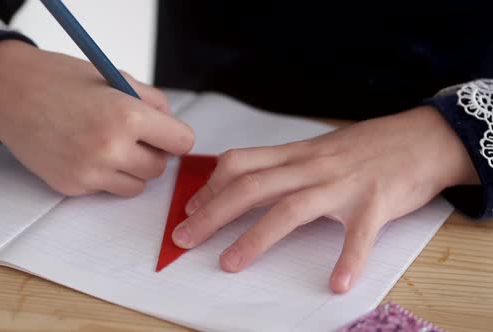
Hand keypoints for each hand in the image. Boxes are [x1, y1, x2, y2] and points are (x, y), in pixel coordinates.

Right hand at [0, 40, 193, 195]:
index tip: (166, 132)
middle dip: (153, 153)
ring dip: (132, 169)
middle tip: (134, 136)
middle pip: (160, 168)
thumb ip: (152, 102)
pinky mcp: (72, 188)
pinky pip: (107, 190)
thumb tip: (171, 125)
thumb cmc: (62, 80)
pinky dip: (105, 176)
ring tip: (111, 145)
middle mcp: (111, 149)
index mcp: (127, 116)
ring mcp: (90, 173)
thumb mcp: (116, 78)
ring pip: (137, 186)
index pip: (182, 142)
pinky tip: (85, 152)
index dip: (175, 135)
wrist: (9, 93)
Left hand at [172, 106, 477, 292]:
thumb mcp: (318, 150)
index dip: (210, 187)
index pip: (241, 163)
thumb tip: (247, 181)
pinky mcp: (377, 202)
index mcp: (297, 153)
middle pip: (253, 186)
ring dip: (256, 238)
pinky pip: (359, 234)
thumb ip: (284, 165)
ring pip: (291, 208)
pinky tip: (337, 283)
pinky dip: (348, 259)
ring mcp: (344, 184)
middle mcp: (312, 166)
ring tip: (230, 265)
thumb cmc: (367, 147)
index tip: (189, 210)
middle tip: (184, 240)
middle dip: (213, 213)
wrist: (424, 136)